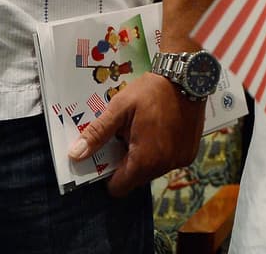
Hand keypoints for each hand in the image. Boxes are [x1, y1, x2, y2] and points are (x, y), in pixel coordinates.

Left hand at [67, 73, 206, 196]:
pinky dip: (162, 152)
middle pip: (136, 179)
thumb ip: (98, 134)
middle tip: (127, 136)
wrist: (187, 76)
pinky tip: (161, 131)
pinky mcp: (190, 153)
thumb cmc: (151, 91)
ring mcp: (180, 160)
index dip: (109, 175)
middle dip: (128, 163)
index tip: (109, 154)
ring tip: (145, 131)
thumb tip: (75, 155)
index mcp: (145, 159)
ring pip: (153, 170)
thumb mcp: (119, 108)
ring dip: (146, 157)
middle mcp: (165, 166)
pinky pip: (168, 161)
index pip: (119, 187)